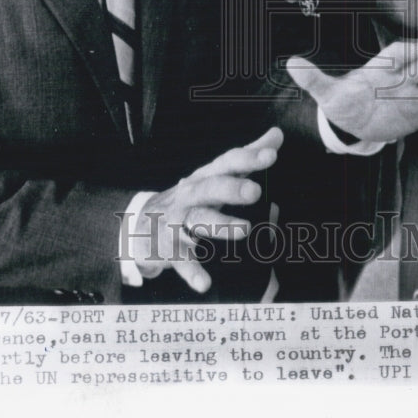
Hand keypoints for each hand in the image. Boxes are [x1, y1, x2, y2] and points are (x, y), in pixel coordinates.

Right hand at [130, 127, 283, 292]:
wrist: (140, 225)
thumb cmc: (190, 197)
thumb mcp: (215, 175)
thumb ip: (246, 157)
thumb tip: (277, 134)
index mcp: (206, 177)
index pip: (226, 163)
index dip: (248, 158)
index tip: (271, 155)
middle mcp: (191, 195)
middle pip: (211, 187)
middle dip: (232, 188)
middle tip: (255, 190)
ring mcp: (177, 221)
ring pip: (198, 220)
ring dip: (221, 224)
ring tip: (245, 229)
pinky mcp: (169, 248)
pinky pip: (181, 259)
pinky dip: (192, 270)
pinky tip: (205, 283)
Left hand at [286, 41, 417, 141]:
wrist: (353, 121)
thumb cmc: (343, 101)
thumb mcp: (326, 93)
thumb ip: (313, 79)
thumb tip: (290, 63)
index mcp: (379, 69)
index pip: (393, 56)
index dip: (403, 53)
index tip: (414, 50)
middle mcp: (401, 77)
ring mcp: (415, 93)